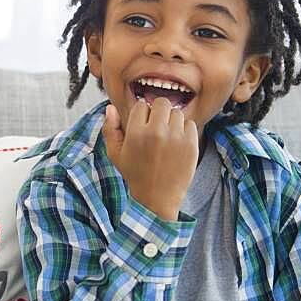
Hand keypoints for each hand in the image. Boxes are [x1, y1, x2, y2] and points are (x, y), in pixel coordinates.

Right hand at [101, 99, 198, 220]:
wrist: (157, 198)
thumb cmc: (135, 174)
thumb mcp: (115, 154)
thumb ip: (110, 129)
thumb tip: (110, 108)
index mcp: (136, 133)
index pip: (142, 105)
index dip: (142, 114)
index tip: (142, 126)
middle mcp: (157, 132)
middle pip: (162, 103)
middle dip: (158, 112)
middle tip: (156, 127)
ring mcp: (176, 138)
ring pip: (177, 112)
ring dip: (172, 121)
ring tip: (167, 137)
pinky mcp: (191, 144)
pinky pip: (190, 124)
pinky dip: (184, 130)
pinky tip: (177, 143)